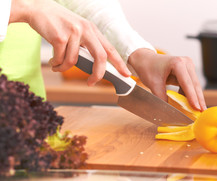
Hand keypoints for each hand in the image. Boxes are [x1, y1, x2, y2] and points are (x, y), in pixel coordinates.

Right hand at [9, 0, 130, 85]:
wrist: (37, 9)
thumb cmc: (58, 23)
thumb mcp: (78, 30)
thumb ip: (87, 44)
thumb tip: (95, 66)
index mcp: (93, 30)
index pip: (110, 49)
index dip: (120, 63)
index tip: (126, 75)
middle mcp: (86, 30)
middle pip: (100, 56)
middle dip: (98, 73)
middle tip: (91, 82)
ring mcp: (74, 32)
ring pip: (74, 61)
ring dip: (64, 68)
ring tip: (58, 66)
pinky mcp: (60, 37)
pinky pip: (61, 59)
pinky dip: (56, 64)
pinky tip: (53, 61)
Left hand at [128, 49, 206, 110]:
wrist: (146, 60)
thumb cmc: (148, 69)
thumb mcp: (153, 84)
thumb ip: (161, 97)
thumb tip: (170, 111)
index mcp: (177, 63)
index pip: (187, 83)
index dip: (192, 96)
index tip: (196, 108)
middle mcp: (185, 62)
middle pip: (194, 84)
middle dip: (198, 99)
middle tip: (202, 112)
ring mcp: (188, 66)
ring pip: (195, 85)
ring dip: (196, 98)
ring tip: (198, 111)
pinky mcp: (188, 71)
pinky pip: (191, 85)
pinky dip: (191, 95)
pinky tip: (191, 104)